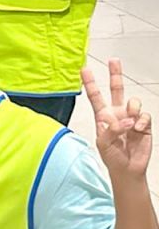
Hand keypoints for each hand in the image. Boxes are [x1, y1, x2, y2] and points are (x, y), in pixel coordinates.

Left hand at [84, 59, 152, 180]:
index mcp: (103, 116)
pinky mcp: (143, 124)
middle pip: (116, 89)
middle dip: (115, 74)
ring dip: (132, 110)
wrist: (128, 168)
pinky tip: (137, 130)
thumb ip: (110, 130)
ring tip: (130, 124)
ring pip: (133, 101)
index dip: (90, 83)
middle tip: (114, 60)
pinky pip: (144, 115)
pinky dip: (141, 121)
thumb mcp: (103, 143)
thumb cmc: (112, 156)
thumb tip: (124, 120)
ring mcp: (131, 118)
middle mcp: (117, 113)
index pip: (95, 96)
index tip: (84, 70)